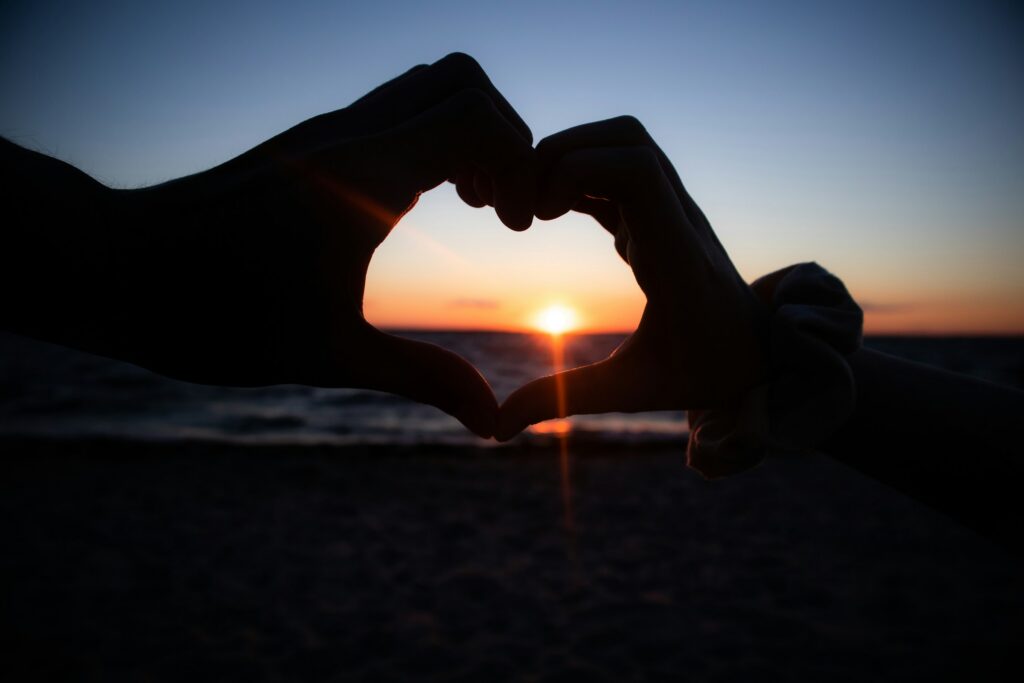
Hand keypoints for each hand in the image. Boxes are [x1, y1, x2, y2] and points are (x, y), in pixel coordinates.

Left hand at [109, 53, 533, 436]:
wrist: (117, 271)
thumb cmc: (216, 316)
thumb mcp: (332, 354)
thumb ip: (423, 378)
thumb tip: (491, 422)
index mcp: (364, 178)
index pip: (475, 116)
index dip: (520, 163)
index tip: (516, 227)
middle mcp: (349, 136)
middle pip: (460, 80)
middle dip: (503, 137)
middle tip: (501, 209)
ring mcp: (327, 131)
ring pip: (424, 84)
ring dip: (466, 133)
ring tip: (472, 203)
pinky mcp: (311, 143)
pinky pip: (392, 109)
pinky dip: (429, 139)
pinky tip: (422, 202)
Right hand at [497, 116, 765, 439]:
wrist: (763, 357)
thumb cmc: (704, 373)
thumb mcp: (633, 390)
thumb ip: (566, 400)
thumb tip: (498, 427)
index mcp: (676, 256)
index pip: (636, 170)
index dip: (576, 169)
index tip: (541, 214)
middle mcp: (680, 220)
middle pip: (627, 138)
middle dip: (564, 152)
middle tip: (527, 203)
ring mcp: (675, 209)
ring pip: (625, 142)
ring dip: (572, 156)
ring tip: (535, 207)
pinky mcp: (664, 211)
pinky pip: (620, 166)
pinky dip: (580, 173)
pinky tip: (552, 211)